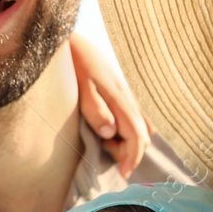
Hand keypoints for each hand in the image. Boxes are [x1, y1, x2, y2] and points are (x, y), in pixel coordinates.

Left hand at [67, 29, 150, 176]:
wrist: (70, 37)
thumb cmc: (72, 62)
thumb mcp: (79, 86)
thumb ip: (95, 109)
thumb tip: (110, 133)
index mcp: (119, 98)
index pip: (136, 135)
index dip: (132, 157)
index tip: (122, 174)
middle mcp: (126, 96)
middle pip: (142, 133)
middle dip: (130, 152)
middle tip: (109, 157)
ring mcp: (125, 92)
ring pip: (140, 124)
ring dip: (129, 141)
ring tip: (109, 146)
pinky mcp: (119, 89)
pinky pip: (133, 114)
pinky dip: (130, 129)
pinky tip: (115, 132)